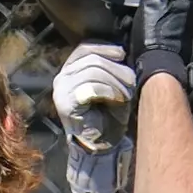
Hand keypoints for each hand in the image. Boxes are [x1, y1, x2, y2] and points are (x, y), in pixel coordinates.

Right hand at [53, 43, 135, 192]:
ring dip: (115, 80)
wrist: (101, 144)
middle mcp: (61, 79)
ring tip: (127, 92)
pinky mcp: (66, 104)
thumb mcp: (109, 83)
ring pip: (93, 71)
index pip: (84, 48)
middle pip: (91, 59)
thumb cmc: (108, 114)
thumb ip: (108, 66)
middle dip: (115, 68)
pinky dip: (108, 90)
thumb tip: (120, 49)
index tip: (122, 53)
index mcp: (69, 71)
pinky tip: (117, 99)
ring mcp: (61, 91)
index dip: (105, 48)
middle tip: (131, 80)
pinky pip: (90, 88)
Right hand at [128, 0, 192, 85]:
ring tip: (129, 27)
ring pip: (159, 19)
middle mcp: (190, 19)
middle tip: (130, 13)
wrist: (157, 70)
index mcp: (189, 4)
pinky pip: (158, 34)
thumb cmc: (156, 35)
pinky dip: (147, 34)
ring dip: (143, 21)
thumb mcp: (153, 1)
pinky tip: (135, 38)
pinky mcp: (175, 49)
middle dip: (146, 7)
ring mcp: (184, 35)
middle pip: (164, 4)